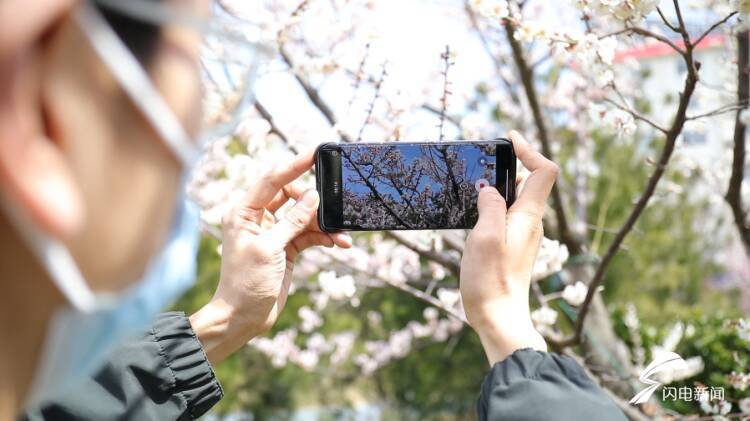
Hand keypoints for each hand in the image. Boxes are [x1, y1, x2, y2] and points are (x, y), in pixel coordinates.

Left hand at [190, 149, 351, 363]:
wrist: (243, 317)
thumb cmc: (246, 283)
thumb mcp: (270, 249)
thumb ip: (292, 221)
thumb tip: (313, 197)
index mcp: (244, 212)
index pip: (271, 180)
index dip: (294, 165)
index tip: (316, 153)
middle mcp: (258, 218)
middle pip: (291, 195)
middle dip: (314, 201)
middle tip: (334, 204)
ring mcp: (273, 232)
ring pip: (304, 216)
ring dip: (324, 223)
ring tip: (342, 232)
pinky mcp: (286, 247)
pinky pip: (309, 234)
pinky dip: (324, 236)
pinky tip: (339, 243)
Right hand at [460, 131, 558, 363]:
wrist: (499, 319)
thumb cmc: (491, 282)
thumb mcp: (484, 237)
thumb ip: (490, 207)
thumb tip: (489, 189)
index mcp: (529, 216)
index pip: (544, 171)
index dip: (530, 150)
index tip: (509, 138)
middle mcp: (531, 223)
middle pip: (530, 181)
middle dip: (509, 165)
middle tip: (483, 159)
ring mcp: (522, 236)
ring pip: (516, 199)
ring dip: (498, 186)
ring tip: (473, 185)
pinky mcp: (511, 248)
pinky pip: (507, 216)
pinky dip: (493, 206)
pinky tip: (473, 213)